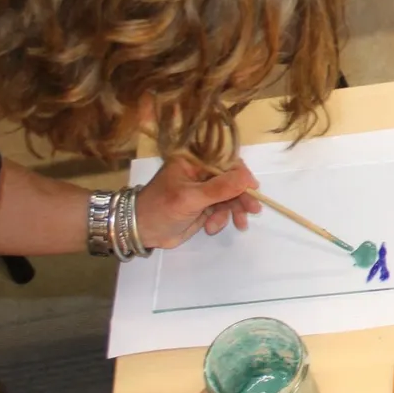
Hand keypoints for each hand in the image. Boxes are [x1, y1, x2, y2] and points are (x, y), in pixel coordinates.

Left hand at [137, 158, 261, 248]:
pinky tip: (212, 228)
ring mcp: (203, 190)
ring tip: (238, 225)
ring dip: (233, 211)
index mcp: (193, 162)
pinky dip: (222, 219)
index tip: (253, 188)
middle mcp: (200, 172)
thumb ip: (220, 188)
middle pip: (231, 179)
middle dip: (241, 196)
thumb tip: (247, 178)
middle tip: (252, 211)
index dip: (241, 173)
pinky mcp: (204, 206)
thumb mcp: (190, 198)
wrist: (140, 231)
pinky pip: (223, 209)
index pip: (225, 161)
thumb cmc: (160, 209)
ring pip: (230, 196)